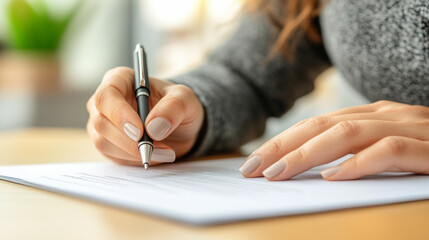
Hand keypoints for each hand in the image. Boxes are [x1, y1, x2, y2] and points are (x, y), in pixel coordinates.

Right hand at [87, 67, 203, 165]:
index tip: (140, 131)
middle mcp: (105, 101)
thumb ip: (173, 107)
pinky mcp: (107, 144)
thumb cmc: (178, 105)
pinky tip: (156, 155)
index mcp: (119, 80)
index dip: (119, 114)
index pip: (106, 96)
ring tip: (164, 152)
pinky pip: (113, 156)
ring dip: (134, 152)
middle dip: (129, 140)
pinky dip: (135, 159)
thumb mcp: (185, 99)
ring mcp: (102, 124)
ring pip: (103, 142)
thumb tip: (153, 127)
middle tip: (156, 148)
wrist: (180, 127)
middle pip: (101, 122)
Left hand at [239, 100, 428, 180]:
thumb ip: (354, 154)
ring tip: (278, 173)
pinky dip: (359, 164)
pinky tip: (334, 178)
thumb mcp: (386, 149)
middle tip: (251, 168)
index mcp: (373, 115)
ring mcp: (410, 128)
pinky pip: (390, 151)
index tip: (253, 163)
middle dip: (281, 147)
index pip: (316, 124)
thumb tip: (313, 172)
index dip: (281, 142)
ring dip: (308, 154)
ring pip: (348, 133)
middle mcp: (387, 115)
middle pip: (322, 125)